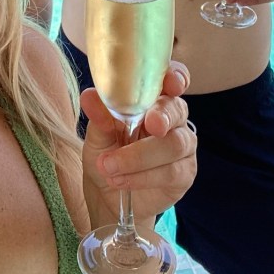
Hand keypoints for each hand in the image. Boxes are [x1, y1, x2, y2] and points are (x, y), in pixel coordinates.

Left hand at [80, 62, 196, 227]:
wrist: (108, 196)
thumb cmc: (107, 153)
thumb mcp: (97, 134)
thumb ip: (99, 116)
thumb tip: (89, 96)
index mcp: (154, 98)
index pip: (173, 78)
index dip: (176, 77)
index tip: (172, 83)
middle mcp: (173, 117)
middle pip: (177, 109)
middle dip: (163, 116)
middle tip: (150, 125)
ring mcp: (182, 144)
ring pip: (174, 144)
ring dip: (139, 156)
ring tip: (109, 166)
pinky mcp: (184, 173)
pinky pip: (172, 171)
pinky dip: (143, 176)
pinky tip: (122, 180)